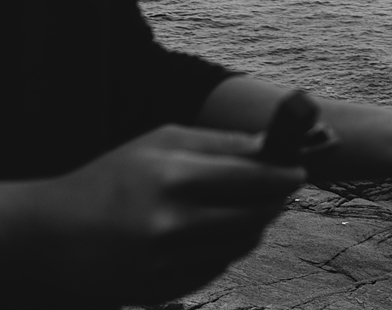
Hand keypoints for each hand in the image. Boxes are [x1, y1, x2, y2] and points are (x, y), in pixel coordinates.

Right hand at [22, 124, 304, 304]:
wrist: (49, 241)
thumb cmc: (112, 179)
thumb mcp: (161, 144)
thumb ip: (221, 144)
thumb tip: (277, 146)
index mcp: (172, 177)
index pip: (254, 176)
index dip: (285, 173)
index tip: (300, 170)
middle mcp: (171, 223)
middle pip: (256, 213)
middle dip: (276, 198)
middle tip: (283, 188)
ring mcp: (167, 262)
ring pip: (243, 243)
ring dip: (255, 224)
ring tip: (247, 207)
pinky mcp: (164, 290)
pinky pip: (219, 267)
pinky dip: (226, 249)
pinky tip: (210, 234)